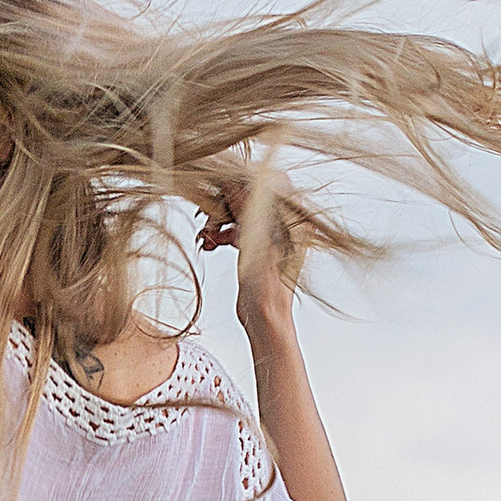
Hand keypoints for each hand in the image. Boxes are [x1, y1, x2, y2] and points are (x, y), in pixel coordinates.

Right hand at [198, 169, 302, 332]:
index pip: (273, 182)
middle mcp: (287, 222)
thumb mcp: (254, 245)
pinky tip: (208, 243)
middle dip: (225, 203)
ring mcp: (272, 233)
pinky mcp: (258, 244)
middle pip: (253, 195)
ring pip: (241, 210)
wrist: (266, 321)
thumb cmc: (269, 293)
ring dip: (219, 219)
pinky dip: (221, 232)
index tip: (222, 182)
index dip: (245, 179)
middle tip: (206, 215)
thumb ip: (246, 211)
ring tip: (204, 237)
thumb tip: (234, 182)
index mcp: (296, 219)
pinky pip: (236, 226)